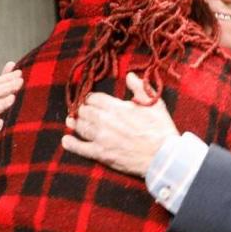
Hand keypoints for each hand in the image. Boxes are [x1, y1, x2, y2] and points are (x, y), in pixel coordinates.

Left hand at [61, 72, 179, 176]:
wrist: (163, 156)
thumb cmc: (161, 130)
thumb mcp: (155, 104)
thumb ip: (140, 88)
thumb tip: (130, 75)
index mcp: (117, 107)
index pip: (95, 98)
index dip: (91, 98)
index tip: (91, 100)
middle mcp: (105, 121)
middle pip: (84, 111)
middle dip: (82, 109)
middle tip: (82, 110)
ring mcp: (101, 138)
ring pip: (80, 127)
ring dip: (75, 122)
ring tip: (72, 121)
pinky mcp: (101, 154)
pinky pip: (80, 148)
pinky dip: (71, 143)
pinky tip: (67, 140)